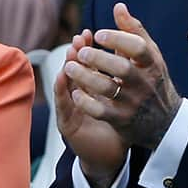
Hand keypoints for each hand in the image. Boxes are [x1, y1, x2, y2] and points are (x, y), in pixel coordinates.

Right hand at [55, 30, 128, 187]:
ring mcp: (71, 108)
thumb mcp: (123, 92)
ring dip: (66, 67)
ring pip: (65, 84)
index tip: (89, 33)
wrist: (112, 153)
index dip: (86, 47)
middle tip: (79, 39)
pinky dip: (61, 90)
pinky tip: (62, 77)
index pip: (86, 62)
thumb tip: (127, 41)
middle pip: (74, 69)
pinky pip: (63, 105)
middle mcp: (78, 94)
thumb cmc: (118, 119)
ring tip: (70, 53)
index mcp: (91, 85)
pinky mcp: (67, 123)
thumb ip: (124, 67)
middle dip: (76, 53)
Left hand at [65, 3, 181, 150]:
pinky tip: (75, 92)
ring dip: (85, 77)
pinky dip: (86, 102)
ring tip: (69, 66)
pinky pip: (101, 112)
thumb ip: (133, 31)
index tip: (97, 34)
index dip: (117, 39)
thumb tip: (118, 6)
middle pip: (122, 69)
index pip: (138, 48)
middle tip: (81, 52)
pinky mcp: (122, 120)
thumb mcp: (150, 55)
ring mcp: (133, 103)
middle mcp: (144, 83)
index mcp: (152, 64)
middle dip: (98, 58)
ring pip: (108, 89)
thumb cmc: (152, 79)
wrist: (166, 121)